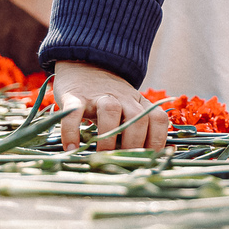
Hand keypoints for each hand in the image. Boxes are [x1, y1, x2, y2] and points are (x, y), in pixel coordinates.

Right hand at [53, 59, 168, 151]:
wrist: (84, 63)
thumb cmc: (108, 98)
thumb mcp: (128, 108)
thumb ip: (136, 129)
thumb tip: (148, 160)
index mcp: (139, 102)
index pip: (157, 119)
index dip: (157, 141)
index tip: (149, 161)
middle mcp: (123, 97)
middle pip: (137, 118)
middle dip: (133, 144)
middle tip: (122, 164)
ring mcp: (99, 95)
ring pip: (111, 110)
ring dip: (108, 137)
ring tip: (100, 157)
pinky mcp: (75, 96)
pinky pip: (74, 113)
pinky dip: (72, 131)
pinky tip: (71, 148)